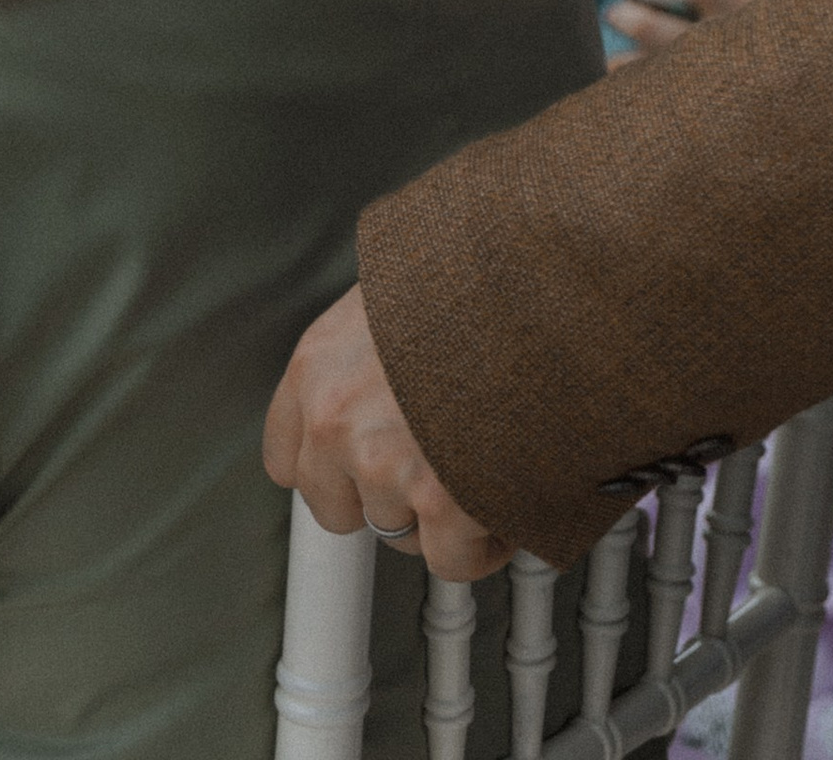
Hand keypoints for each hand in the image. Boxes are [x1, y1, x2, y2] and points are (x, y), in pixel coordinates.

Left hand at [264, 283, 507, 577]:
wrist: (547, 274)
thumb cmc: (481, 275)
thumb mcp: (402, 294)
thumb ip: (375, 350)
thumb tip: (384, 388)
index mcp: (319, 362)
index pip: (285, 458)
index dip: (333, 467)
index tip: (360, 465)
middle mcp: (336, 418)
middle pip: (336, 507)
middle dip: (385, 496)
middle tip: (431, 465)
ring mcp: (384, 461)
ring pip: (398, 532)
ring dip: (440, 513)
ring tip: (480, 467)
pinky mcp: (442, 498)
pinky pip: (453, 559)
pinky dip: (484, 545)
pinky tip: (506, 508)